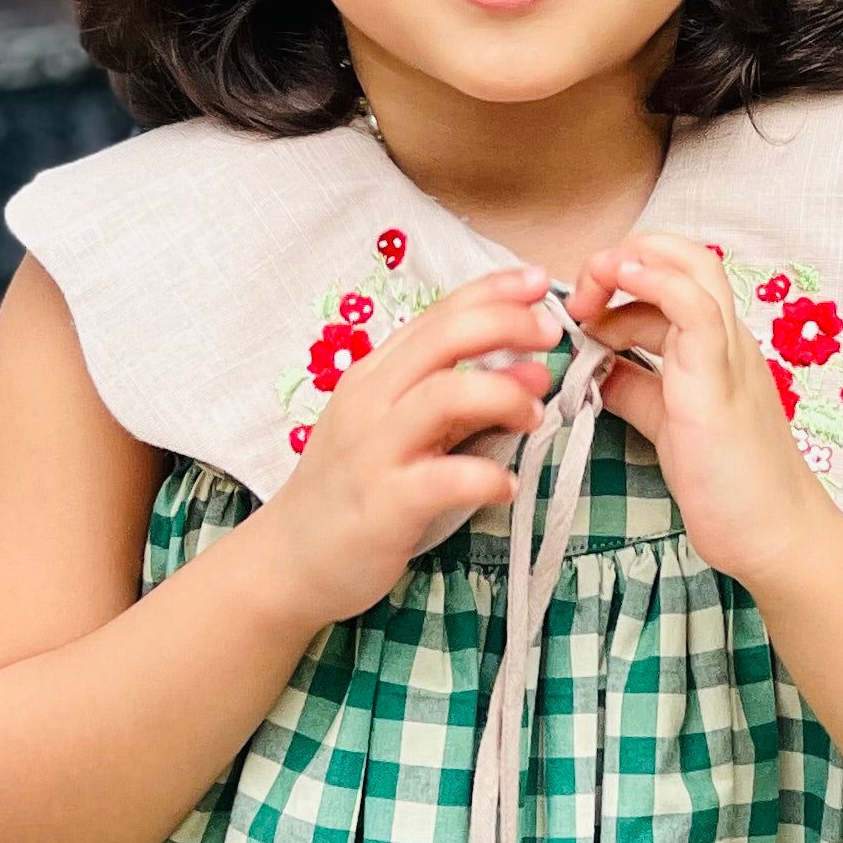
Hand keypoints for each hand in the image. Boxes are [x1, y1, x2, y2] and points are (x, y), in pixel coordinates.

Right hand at [251, 265, 553, 623]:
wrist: (290, 560)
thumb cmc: (352, 490)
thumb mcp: (404, 432)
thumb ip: (465, 400)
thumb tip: (534, 370)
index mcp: (374, 376)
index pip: (436, 315)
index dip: (492, 291)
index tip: (539, 282)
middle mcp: (370, 402)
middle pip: (443, 340)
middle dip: (505, 325)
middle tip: (551, 336)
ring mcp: (374, 451)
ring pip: (444, 396)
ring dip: (503, 396)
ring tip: (535, 415)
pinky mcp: (384, 504)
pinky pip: (446, 479)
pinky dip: (488, 478)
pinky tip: (507, 487)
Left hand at [567, 231, 831, 592]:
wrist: (774, 532)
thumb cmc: (729, 484)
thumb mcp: (667, 422)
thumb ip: (635, 388)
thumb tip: (596, 366)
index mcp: (715, 345)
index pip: (673, 278)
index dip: (621, 279)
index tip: (582, 314)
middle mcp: (727, 338)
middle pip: (686, 255)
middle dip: (622, 257)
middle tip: (580, 299)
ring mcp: (727, 354)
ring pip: (694, 267)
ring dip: (630, 264)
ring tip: (588, 297)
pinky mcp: (718, 380)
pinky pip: (694, 308)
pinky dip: (655, 283)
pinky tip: (620, 284)